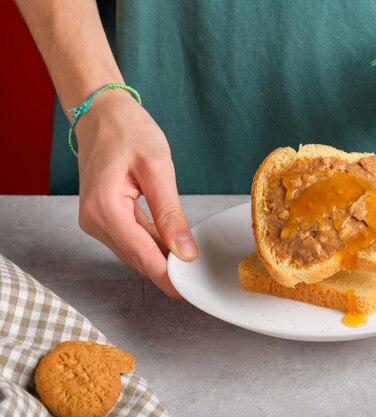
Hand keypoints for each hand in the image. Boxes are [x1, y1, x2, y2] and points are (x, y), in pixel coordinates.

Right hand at [75, 89, 197, 297]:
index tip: (188, 291)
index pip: (141, 254)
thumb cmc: (127, 131)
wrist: (102, 112)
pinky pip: (130, 238)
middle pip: (136, 257)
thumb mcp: (157, 168)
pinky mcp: (103, 215)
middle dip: (166, 271)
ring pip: (134, 251)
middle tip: (196, 281)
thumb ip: (170, 212)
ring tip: (190, 264)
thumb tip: (185, 250)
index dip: (167, 276)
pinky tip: (172, 245)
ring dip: (160, 259)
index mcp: (105, 209)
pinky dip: (151, 244)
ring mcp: (95, 219)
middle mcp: (94, 220)